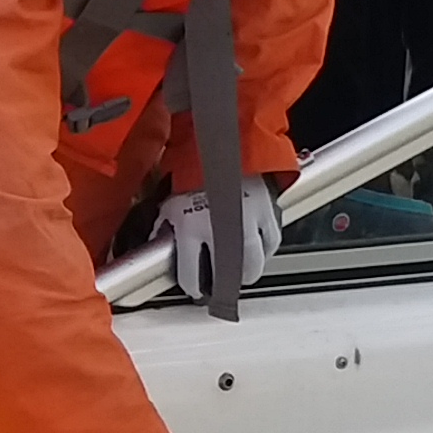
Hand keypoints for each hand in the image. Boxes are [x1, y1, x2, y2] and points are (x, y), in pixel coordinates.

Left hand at [160, 174, 284, 303]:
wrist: (223, 142)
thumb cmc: (194, 168)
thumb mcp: (171, 200)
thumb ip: (165, 225)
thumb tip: (160, 241)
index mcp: (191, 229)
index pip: (191, 276)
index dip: (192, 287)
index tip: (195, 289)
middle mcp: (220, 230)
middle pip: (229, 275)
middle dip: (225, 285)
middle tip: (223, 285)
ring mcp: (247, 222)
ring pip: (254, 263)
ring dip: (248, 271)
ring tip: (243, 272)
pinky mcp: (267, 211)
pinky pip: (272, 241)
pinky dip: (266, 249)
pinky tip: (260, 249)